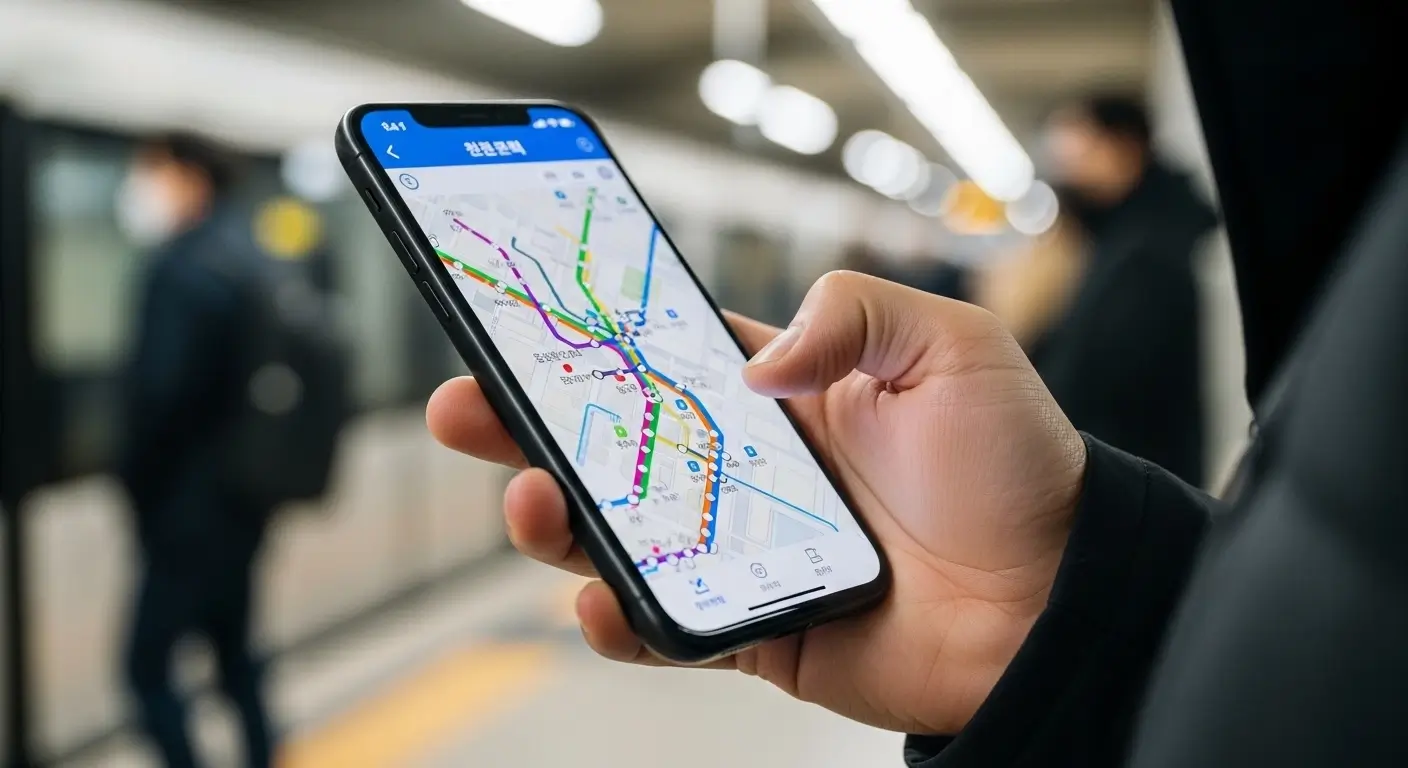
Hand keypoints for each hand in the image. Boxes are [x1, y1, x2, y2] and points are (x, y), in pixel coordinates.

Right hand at [428, 271, 1086, 734]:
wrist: (1055, 603)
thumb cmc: (1015, 470)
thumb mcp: (951, 347)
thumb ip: (852, 314)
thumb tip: (753, 363)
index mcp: (779, 397)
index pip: (660, 358)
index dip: (591, 339)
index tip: (525, 317)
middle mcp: (744, 471)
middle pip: (611, 443)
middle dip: (528, 422)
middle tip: (465, 403)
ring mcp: (738, 551)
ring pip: (616, 534)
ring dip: (554, 518)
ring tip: (528, 497)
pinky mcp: (750, 628)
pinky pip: (663, 625)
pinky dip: (616, 617)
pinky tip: (597, 594)